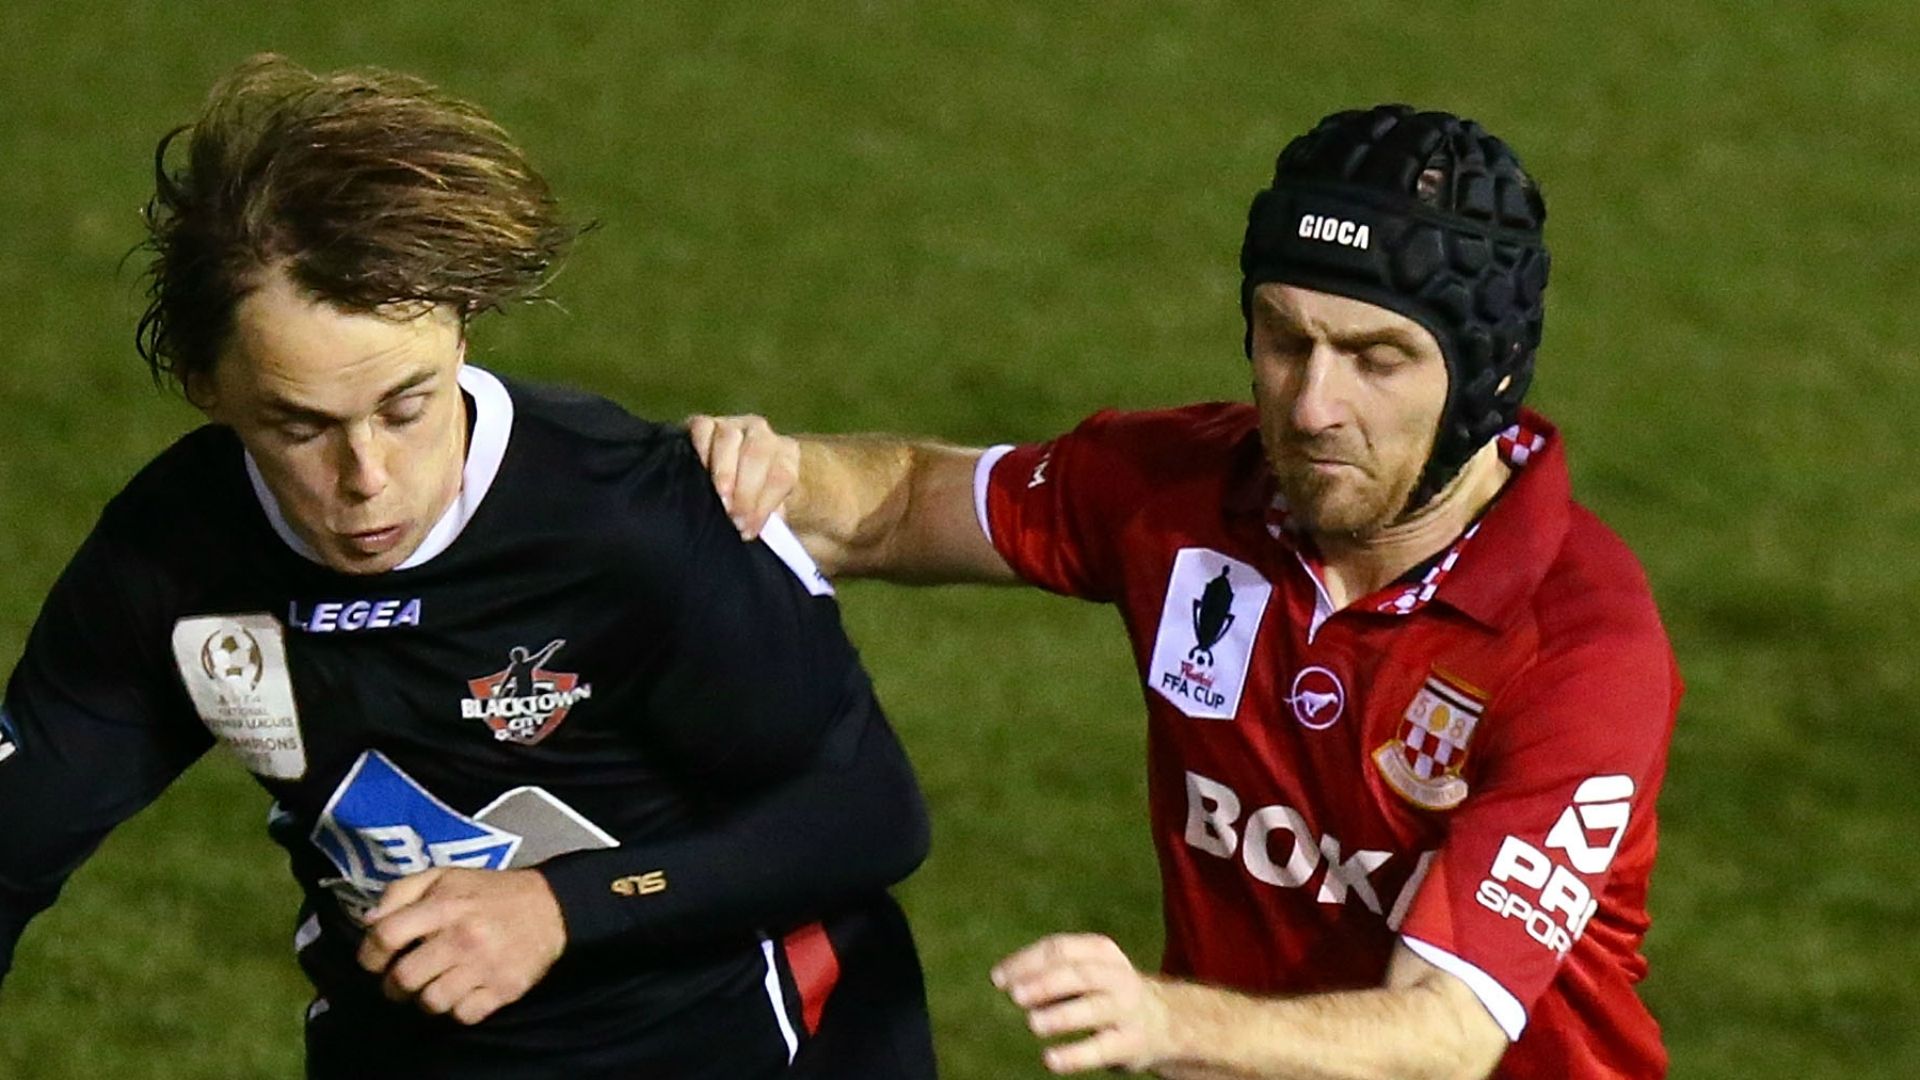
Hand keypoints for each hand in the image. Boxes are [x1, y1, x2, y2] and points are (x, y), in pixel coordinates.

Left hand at [355, 867, 566, 1024]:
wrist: (551, 907)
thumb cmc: (489, 892)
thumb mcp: (445, 876)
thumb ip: (402, 891)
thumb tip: (369, 922)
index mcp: (444, 906)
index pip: (387, 935)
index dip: (369, 954)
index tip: (374, 961)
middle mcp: (462, 937)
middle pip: (404, 979)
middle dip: (394, 986)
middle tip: (404, 980)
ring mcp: (484, 967)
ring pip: (431, 1002)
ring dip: (426, 999)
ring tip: (435, 986)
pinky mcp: (503, 989)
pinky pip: (463, 1015)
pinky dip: (458, 1009)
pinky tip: (463, 993)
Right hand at [686, 413, 799, 539]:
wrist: (734, 478)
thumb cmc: (753, 501)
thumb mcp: (767, 512)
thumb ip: (770, 519)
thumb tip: (762, 533)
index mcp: (786, 453)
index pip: (781, 475)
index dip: (765, 504)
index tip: (749, 529)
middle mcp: (762, 433)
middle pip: (758, 454)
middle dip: (746, 490)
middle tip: (734, 518)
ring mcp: (733, 425)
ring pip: (730, 438)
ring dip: (724, 472)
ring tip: (720, 499)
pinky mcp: (705, 423)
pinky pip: (702, 428)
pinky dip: (701, 448)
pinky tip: (698, 473)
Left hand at [991, 933, 1175, 1074]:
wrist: (1164, 1022)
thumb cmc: (1106, 992)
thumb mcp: (1088, 970)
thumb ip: (1051, 969)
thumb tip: (1003, 978)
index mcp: (1102, 952)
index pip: (1061, 949)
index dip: (1027, 962)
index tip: (998, 979)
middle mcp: (1117, 977)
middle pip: (1078, 975)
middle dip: (1045, 983)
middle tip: (1015, 996)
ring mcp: (1126, 1010)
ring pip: (1093, 1009)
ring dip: (1061, 1016)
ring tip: (1033, 1023)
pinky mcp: (1130, 1043)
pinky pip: (1101, 1049)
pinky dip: (1075, 1055)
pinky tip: (1050, 1059)